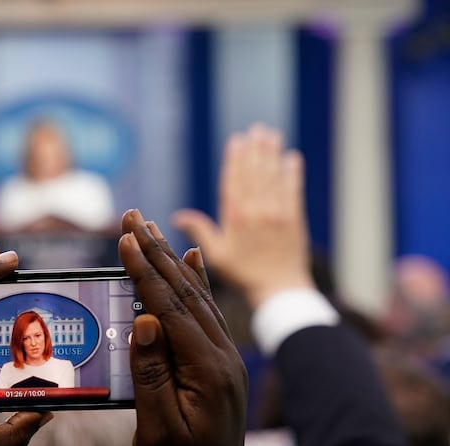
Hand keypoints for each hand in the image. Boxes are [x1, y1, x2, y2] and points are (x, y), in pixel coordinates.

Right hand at [121, 209, 269, 445]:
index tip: (126, 237)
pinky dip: (197, 284)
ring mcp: (226, 361)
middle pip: (186, 293)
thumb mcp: (158, 431)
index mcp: (206, 371)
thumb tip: (146, 319)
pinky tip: (193, 261)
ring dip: (173, 262)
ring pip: (197, 299)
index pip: (170, 308)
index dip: (145, 271)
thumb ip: (152, 374)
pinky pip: (207, 315)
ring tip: (154, 230)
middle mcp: (222, 358)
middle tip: (135, 217)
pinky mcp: (221, 366)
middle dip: (158, 253)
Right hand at [172, 124, 312, 307]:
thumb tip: (177, 216)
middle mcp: (257, 211)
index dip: (235, 159)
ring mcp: (278, 213)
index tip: (236, 139)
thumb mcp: (216, 255)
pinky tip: (291, 158)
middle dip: (255, 149)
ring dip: (272, 154)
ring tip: (271, 135)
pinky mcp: (295, 219)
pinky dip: (292, 173)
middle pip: (255, 173)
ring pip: (273, 176)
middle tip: (256, 130)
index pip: (235, 181)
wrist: (279, 290)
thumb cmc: (243, 275)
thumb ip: (199, 231)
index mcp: (236, 218)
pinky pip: (293, 189)